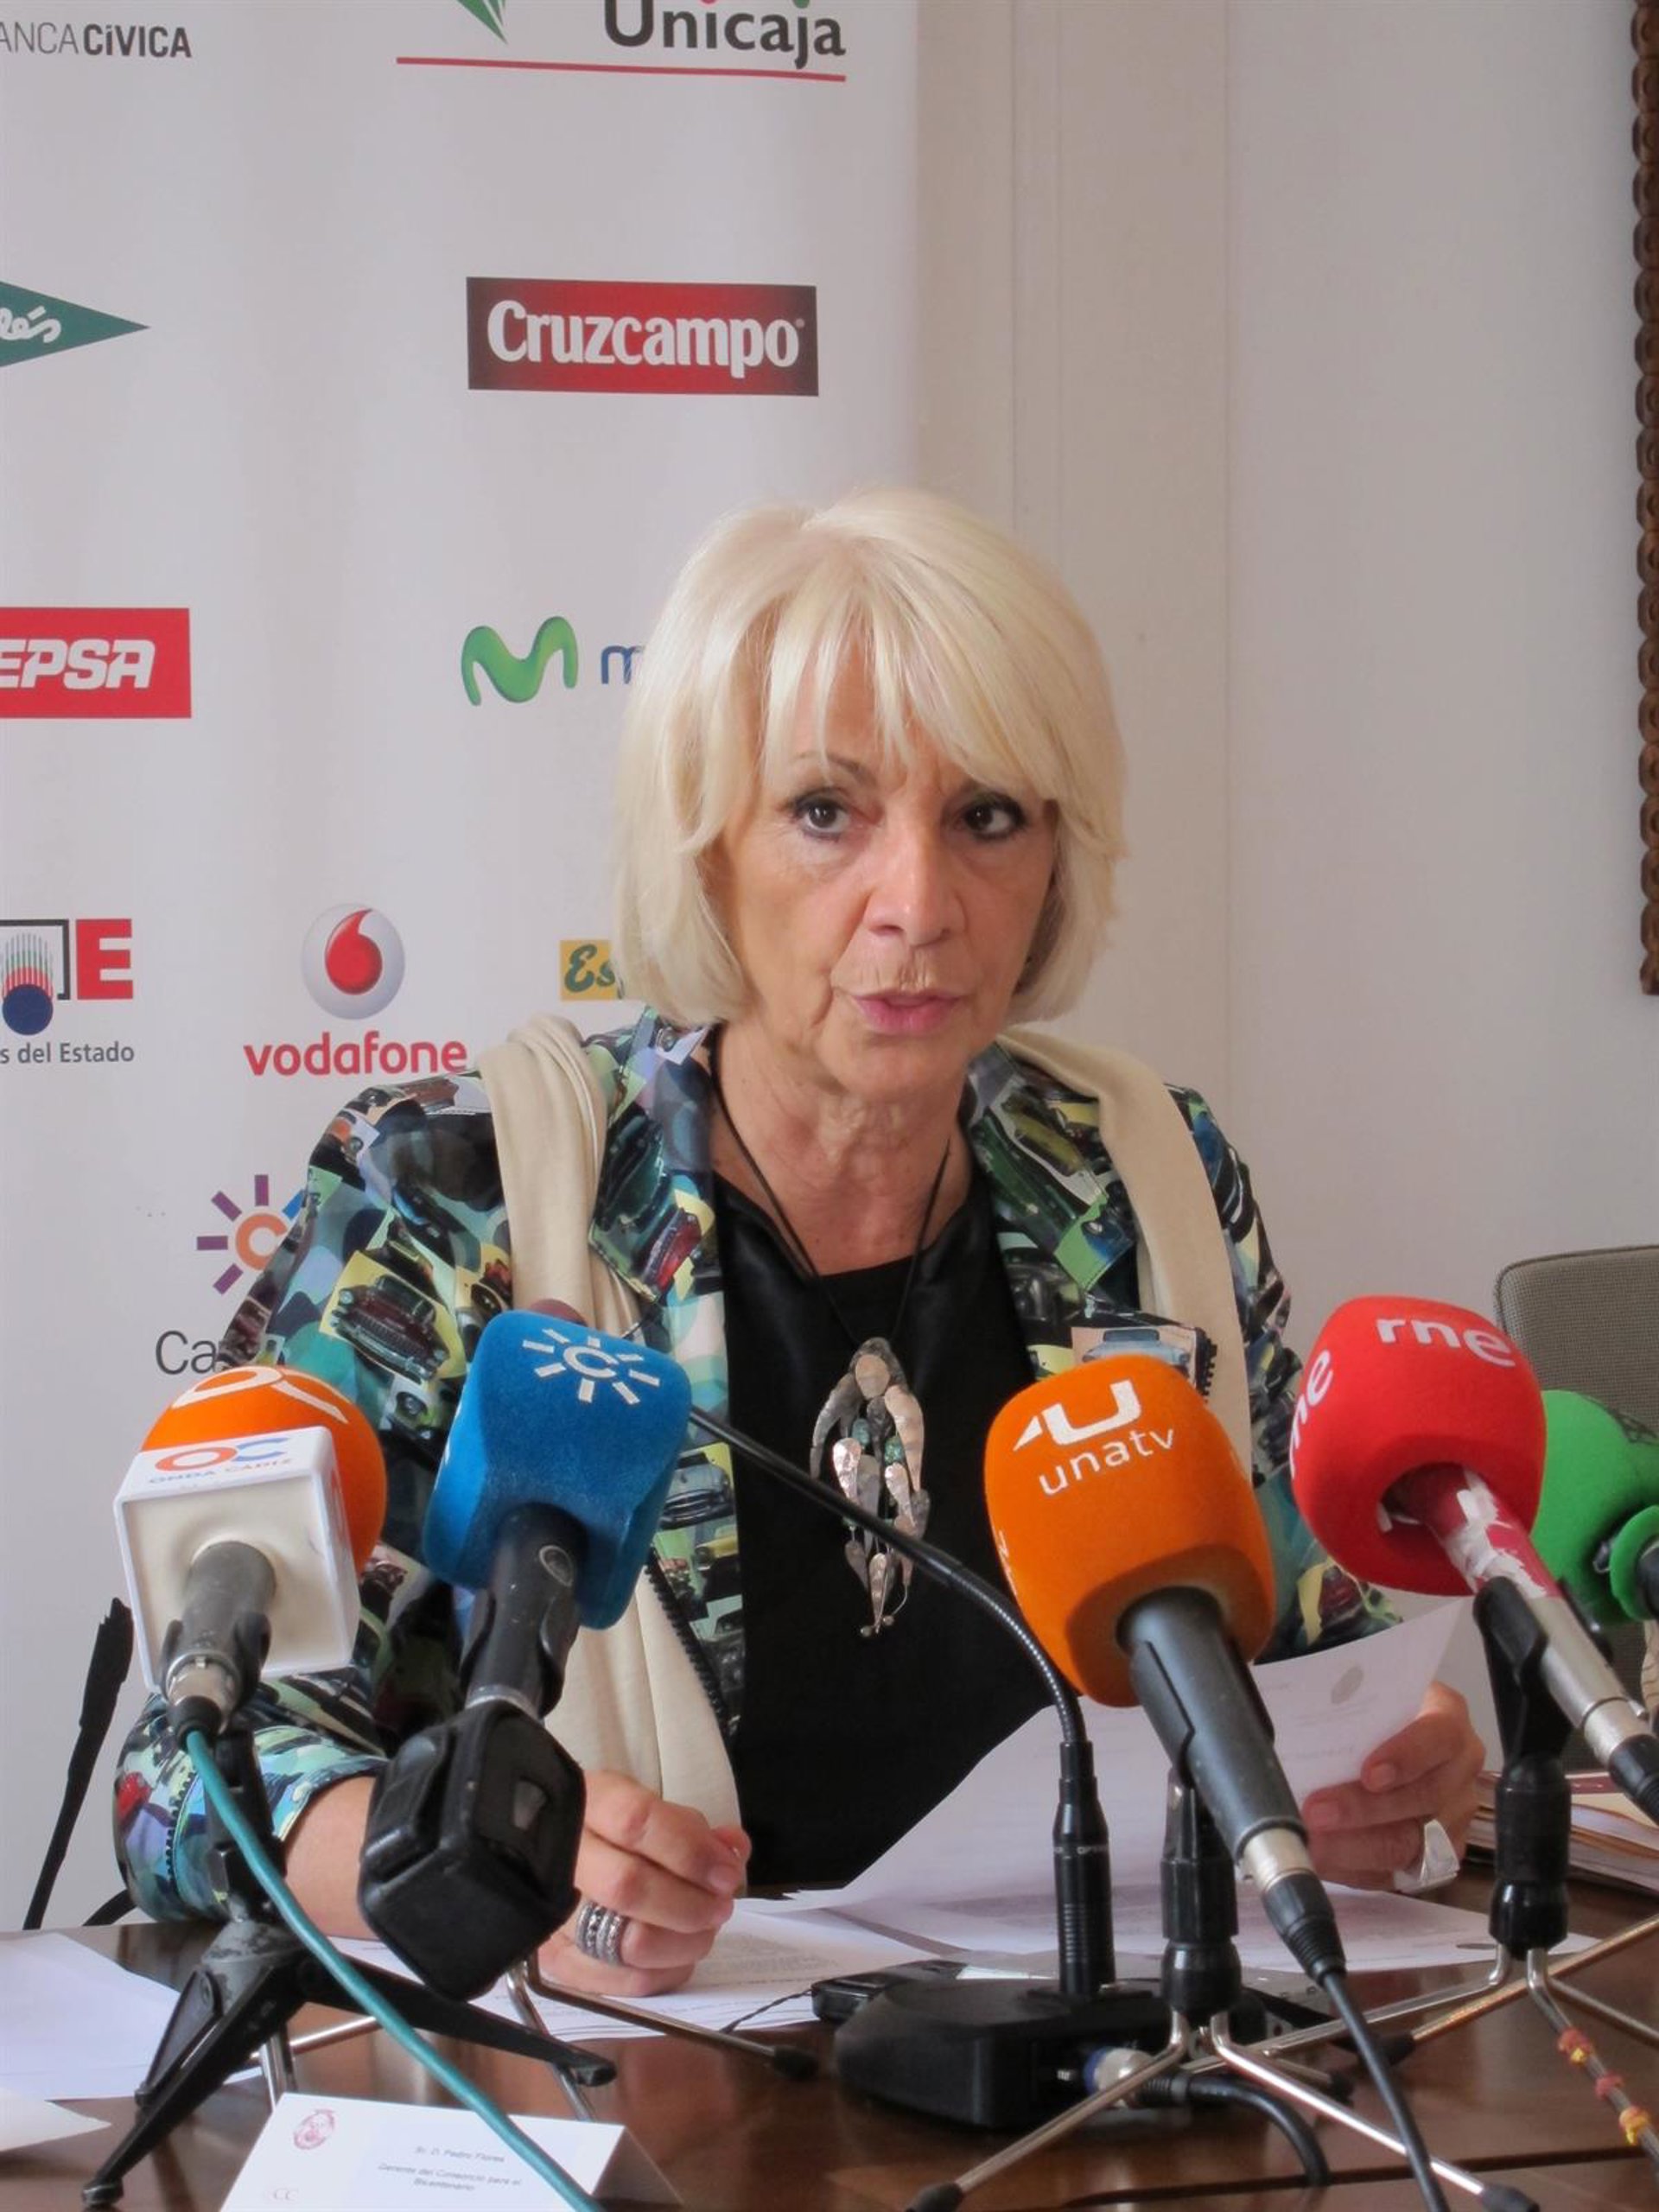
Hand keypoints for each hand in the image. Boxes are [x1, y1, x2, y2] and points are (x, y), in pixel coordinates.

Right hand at [538, 1770, 750, 1996]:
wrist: (556, 1853)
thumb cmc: (618, 1829)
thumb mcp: (654, 1808)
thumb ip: (694, 1830)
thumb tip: (734, 1853)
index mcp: (588, 1803)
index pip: (636, 1822)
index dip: (690, 1851)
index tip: (727, 1872)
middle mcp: (560, 1857)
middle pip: (628, 1887)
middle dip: (691, 1904)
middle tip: (721, 1906)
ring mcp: (553, 1913)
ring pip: (626, 1942)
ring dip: (684, 1943)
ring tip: (704, 1931)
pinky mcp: (556, 1959)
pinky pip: (619, 1981)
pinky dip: (663, 1974)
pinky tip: (680, 1957)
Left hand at [1300, 1681, 1482, 1889]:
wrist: (1389, 1735)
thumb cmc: (1371, 1708)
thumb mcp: (1365, 1690)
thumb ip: (1343, 1695)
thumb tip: (1291, 1691)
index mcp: (1448, 1717)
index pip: (1439, 1737)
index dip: (1406, 1756)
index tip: (1368, 1772)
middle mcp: (1460, 1769)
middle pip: (1423, 1797)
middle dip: (1364, 1809)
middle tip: (1314, 1811)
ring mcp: (1454, 1816)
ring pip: (1411, 1841)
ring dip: (1354, 1847)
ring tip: (1311, 1843)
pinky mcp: (1439, 1856)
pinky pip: (1399, 1872)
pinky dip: (1356, 1869)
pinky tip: (1323, 1860)